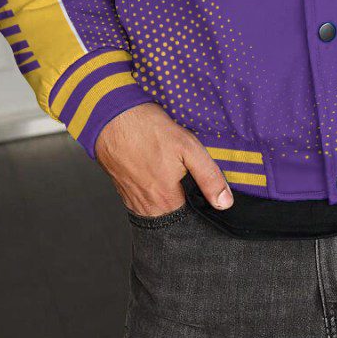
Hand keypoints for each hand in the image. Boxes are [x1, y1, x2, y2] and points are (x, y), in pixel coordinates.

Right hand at [95, 102, 232, 214]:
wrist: (111, 118)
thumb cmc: (148, 129)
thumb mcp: (189, 148)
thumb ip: (209, 177)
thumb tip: (225, 203)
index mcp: (165, 200)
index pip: (191, 219)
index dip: (202, 205)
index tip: (205, 190)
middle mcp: (147, 207)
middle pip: (174, 214)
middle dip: (185, 200)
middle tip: (187, 176)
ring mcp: (132, 199)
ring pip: (158, 208)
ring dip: (168, 195)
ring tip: (172, 172)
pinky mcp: (123, 189)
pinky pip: (143, 200)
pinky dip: (153, 190)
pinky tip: (157, 171)